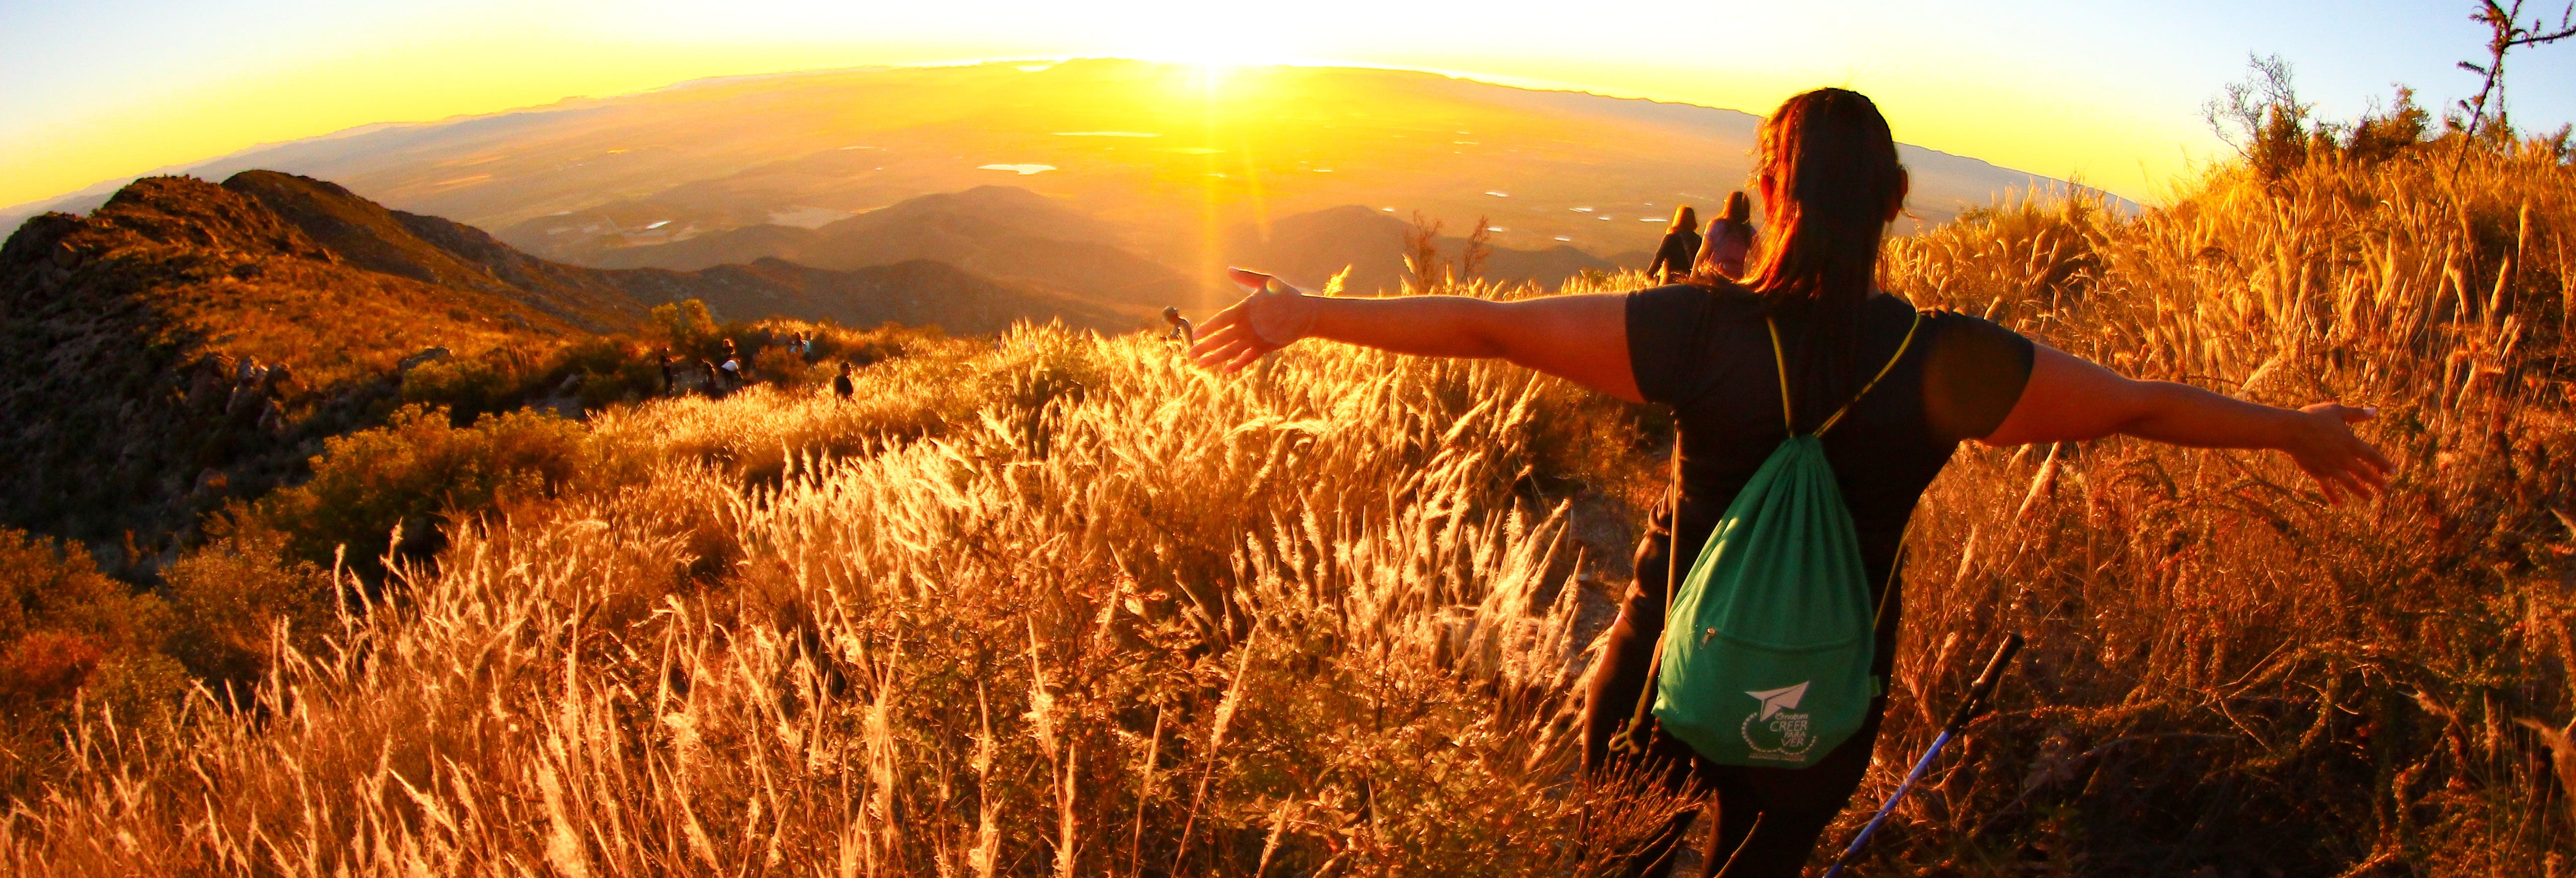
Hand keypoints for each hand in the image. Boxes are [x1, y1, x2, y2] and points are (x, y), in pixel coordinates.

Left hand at [1190, 268, 1317, 372]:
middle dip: (1204, 348)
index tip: (1195, 335)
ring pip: (1231, 352)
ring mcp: (1255, 340)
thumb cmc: (1286, 295)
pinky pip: (1247, 358)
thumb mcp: (1267, 281)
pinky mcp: (1264, 348)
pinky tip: (1226, 370)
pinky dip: (1236, 364)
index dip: (1207, 328)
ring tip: (1200, 364)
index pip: (1221, 321)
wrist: (1307, 314)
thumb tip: (1229, 270)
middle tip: (1189, 354)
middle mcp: (1248, 327)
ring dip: (1214, 359)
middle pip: (1221, 339)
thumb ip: (1246, 277)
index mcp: (1245, 310)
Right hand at [2282, 403, 2393, 503]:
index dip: (2384, 464)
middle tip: (2386, 488)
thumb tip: (2374, 411)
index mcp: (2351, 443)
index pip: (2372, 457)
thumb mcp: (2337, 411)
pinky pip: (2327, 487)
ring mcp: (2331, 468)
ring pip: (2350, 483)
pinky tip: (2339, 504)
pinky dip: (2333, 496)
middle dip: (2377, 481)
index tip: (2394, 472)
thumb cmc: (2313, 417)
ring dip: (2361, 491)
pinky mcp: (2317, 472)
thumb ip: (2356, 414)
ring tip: (2369, 498)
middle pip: (2364, 473)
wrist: (2291, 430)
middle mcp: (2343, 459)